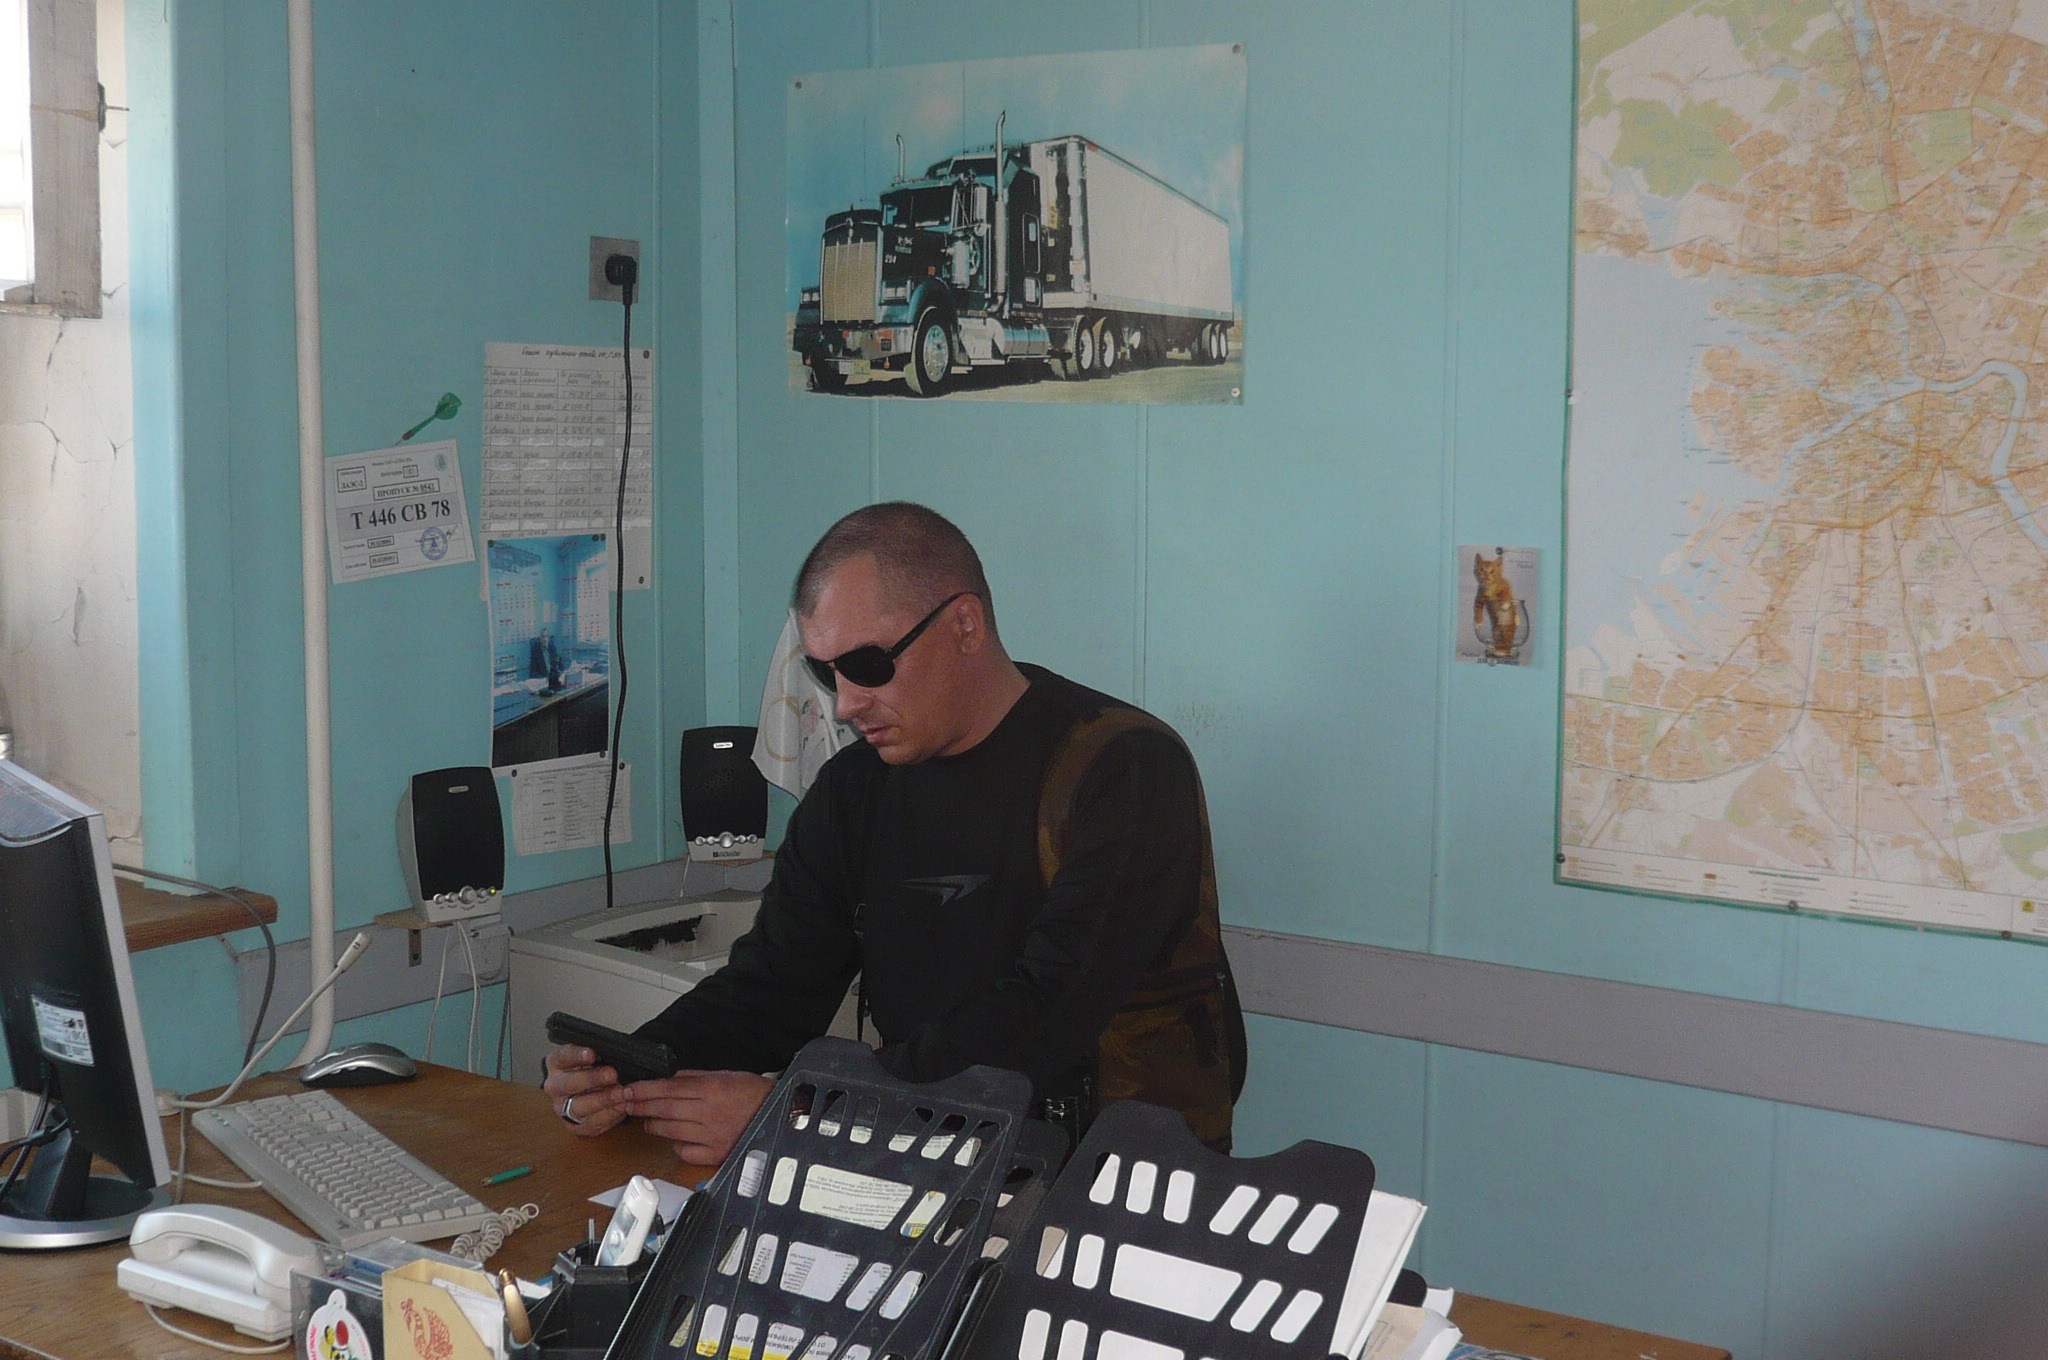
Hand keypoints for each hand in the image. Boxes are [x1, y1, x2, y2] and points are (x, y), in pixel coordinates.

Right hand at [543, 1044, 626, 1137]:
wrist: (589, 1094)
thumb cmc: (593, 1069)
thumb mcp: (593, 1056)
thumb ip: (599, 1052)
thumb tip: (615, 1050)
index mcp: (556, 1063)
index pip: (563, 1057)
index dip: (577, 1055)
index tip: (591, 1054)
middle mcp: (555, 1087)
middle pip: (569, 1083)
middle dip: (592, 1079)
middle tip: (612, 1074)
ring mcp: (562, 1108)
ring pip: (579, 1107)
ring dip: (603, 1100)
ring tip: (621, 1094)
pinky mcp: (574, 1126)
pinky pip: (591, 1123)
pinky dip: (609, 1115)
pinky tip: (621, 1107)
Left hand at [617, 1071, 773, 1165]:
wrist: (783, 1115)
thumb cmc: (757, 1094)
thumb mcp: (729, 1075)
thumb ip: (698, 1077)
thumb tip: (673, 1079)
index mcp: (712, 1089)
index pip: (668, 1088)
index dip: (644, 1090)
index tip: (629, 1090)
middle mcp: (709, 1113)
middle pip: (665, 1110)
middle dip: (641, 1106)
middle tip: (627, 1104)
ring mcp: (712, 1136)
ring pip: (671, 1131)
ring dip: (653, 1125)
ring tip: (647, 1121)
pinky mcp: (716, 1154)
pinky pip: (685, 1152)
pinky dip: (675, 1145)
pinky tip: (673, 1139)